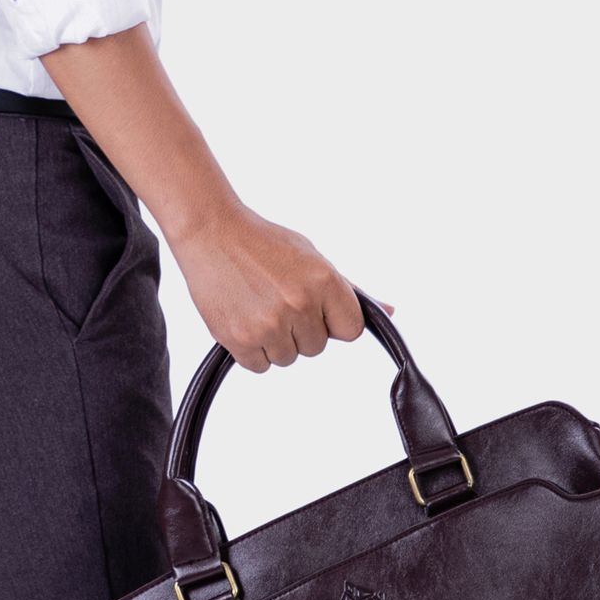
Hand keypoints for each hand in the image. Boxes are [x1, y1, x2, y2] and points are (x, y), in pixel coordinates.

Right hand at [168, 198, 363, 371]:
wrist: (210, 233)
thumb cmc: (261, 243)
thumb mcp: (313, 258)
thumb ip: (349, 291)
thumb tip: (389, 312)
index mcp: (324, 281)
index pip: (350, 330)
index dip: (332, 322)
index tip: (317, 311)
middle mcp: (299, 304)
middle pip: (317, 347)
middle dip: (301, 330)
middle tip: (278, 301)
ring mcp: (269, 325)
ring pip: (288, 358)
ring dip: (276, 341)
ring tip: (259, 307)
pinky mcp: (240, 339)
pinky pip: (260, 366)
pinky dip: (252, 350)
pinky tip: (245, 320)